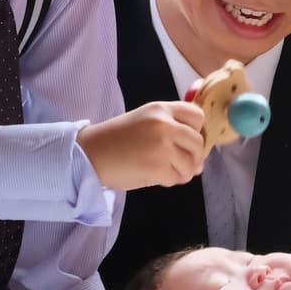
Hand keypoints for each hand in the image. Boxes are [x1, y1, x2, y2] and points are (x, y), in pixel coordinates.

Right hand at [78, 101, 204, 190]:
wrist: (89, 154)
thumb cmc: (116, 139)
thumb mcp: (144, 121)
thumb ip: (171, 130)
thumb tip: (201, 161)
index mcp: (160, 109)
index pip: (197, 116)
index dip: (197, 131)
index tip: (188, 141)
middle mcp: (164, 124)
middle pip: (198, 142)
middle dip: (193, 157)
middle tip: (181, 162)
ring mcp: (162, 146)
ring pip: (191, 164)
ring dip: (181, 172)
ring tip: (165, 170)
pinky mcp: (157, 168)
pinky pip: (177, 178)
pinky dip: (169, 181)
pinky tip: (155, 176)